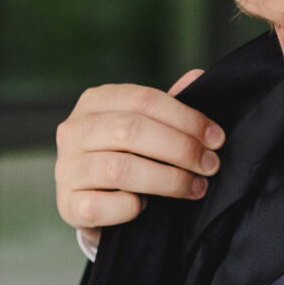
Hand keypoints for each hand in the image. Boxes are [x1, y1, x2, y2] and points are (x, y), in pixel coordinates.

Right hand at [55, 70, 224, 245]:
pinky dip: (131, 207)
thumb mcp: (147, 128)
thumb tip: (197, 77)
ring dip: (167, 180)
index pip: (143, 100)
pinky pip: (103, 205)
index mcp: (95, 102)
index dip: (186, 118)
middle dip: (180, 148)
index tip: (216, 138)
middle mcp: (74, 131)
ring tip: (194, 187)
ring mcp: (67, 169)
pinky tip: (147, 207)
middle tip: (210, 165)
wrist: (96, 205)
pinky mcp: (69, 205)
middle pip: (131, 130)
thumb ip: (170, 106)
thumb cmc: (127, 158)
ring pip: (119, 169)